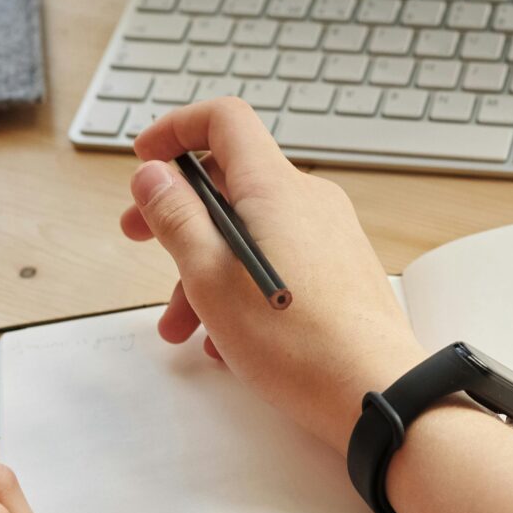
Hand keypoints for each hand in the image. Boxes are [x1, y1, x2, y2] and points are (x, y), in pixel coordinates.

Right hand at [120, 98, 424, 451]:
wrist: (373, 391)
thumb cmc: (295, 341)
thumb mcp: (209, 277)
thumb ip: (176, 218)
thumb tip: (153, 175)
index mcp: (275, 188)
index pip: (225, 121)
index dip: (178, 129)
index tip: (146, 159)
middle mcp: (308, 200)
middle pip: (230, 182)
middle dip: (177, 212)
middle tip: (139, 237)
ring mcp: (328, 234)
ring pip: (250, 231)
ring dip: (203, 268)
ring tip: (180, 326)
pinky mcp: (339, 268)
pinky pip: (278, 259)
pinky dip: (241, 285)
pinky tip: (226, 338)